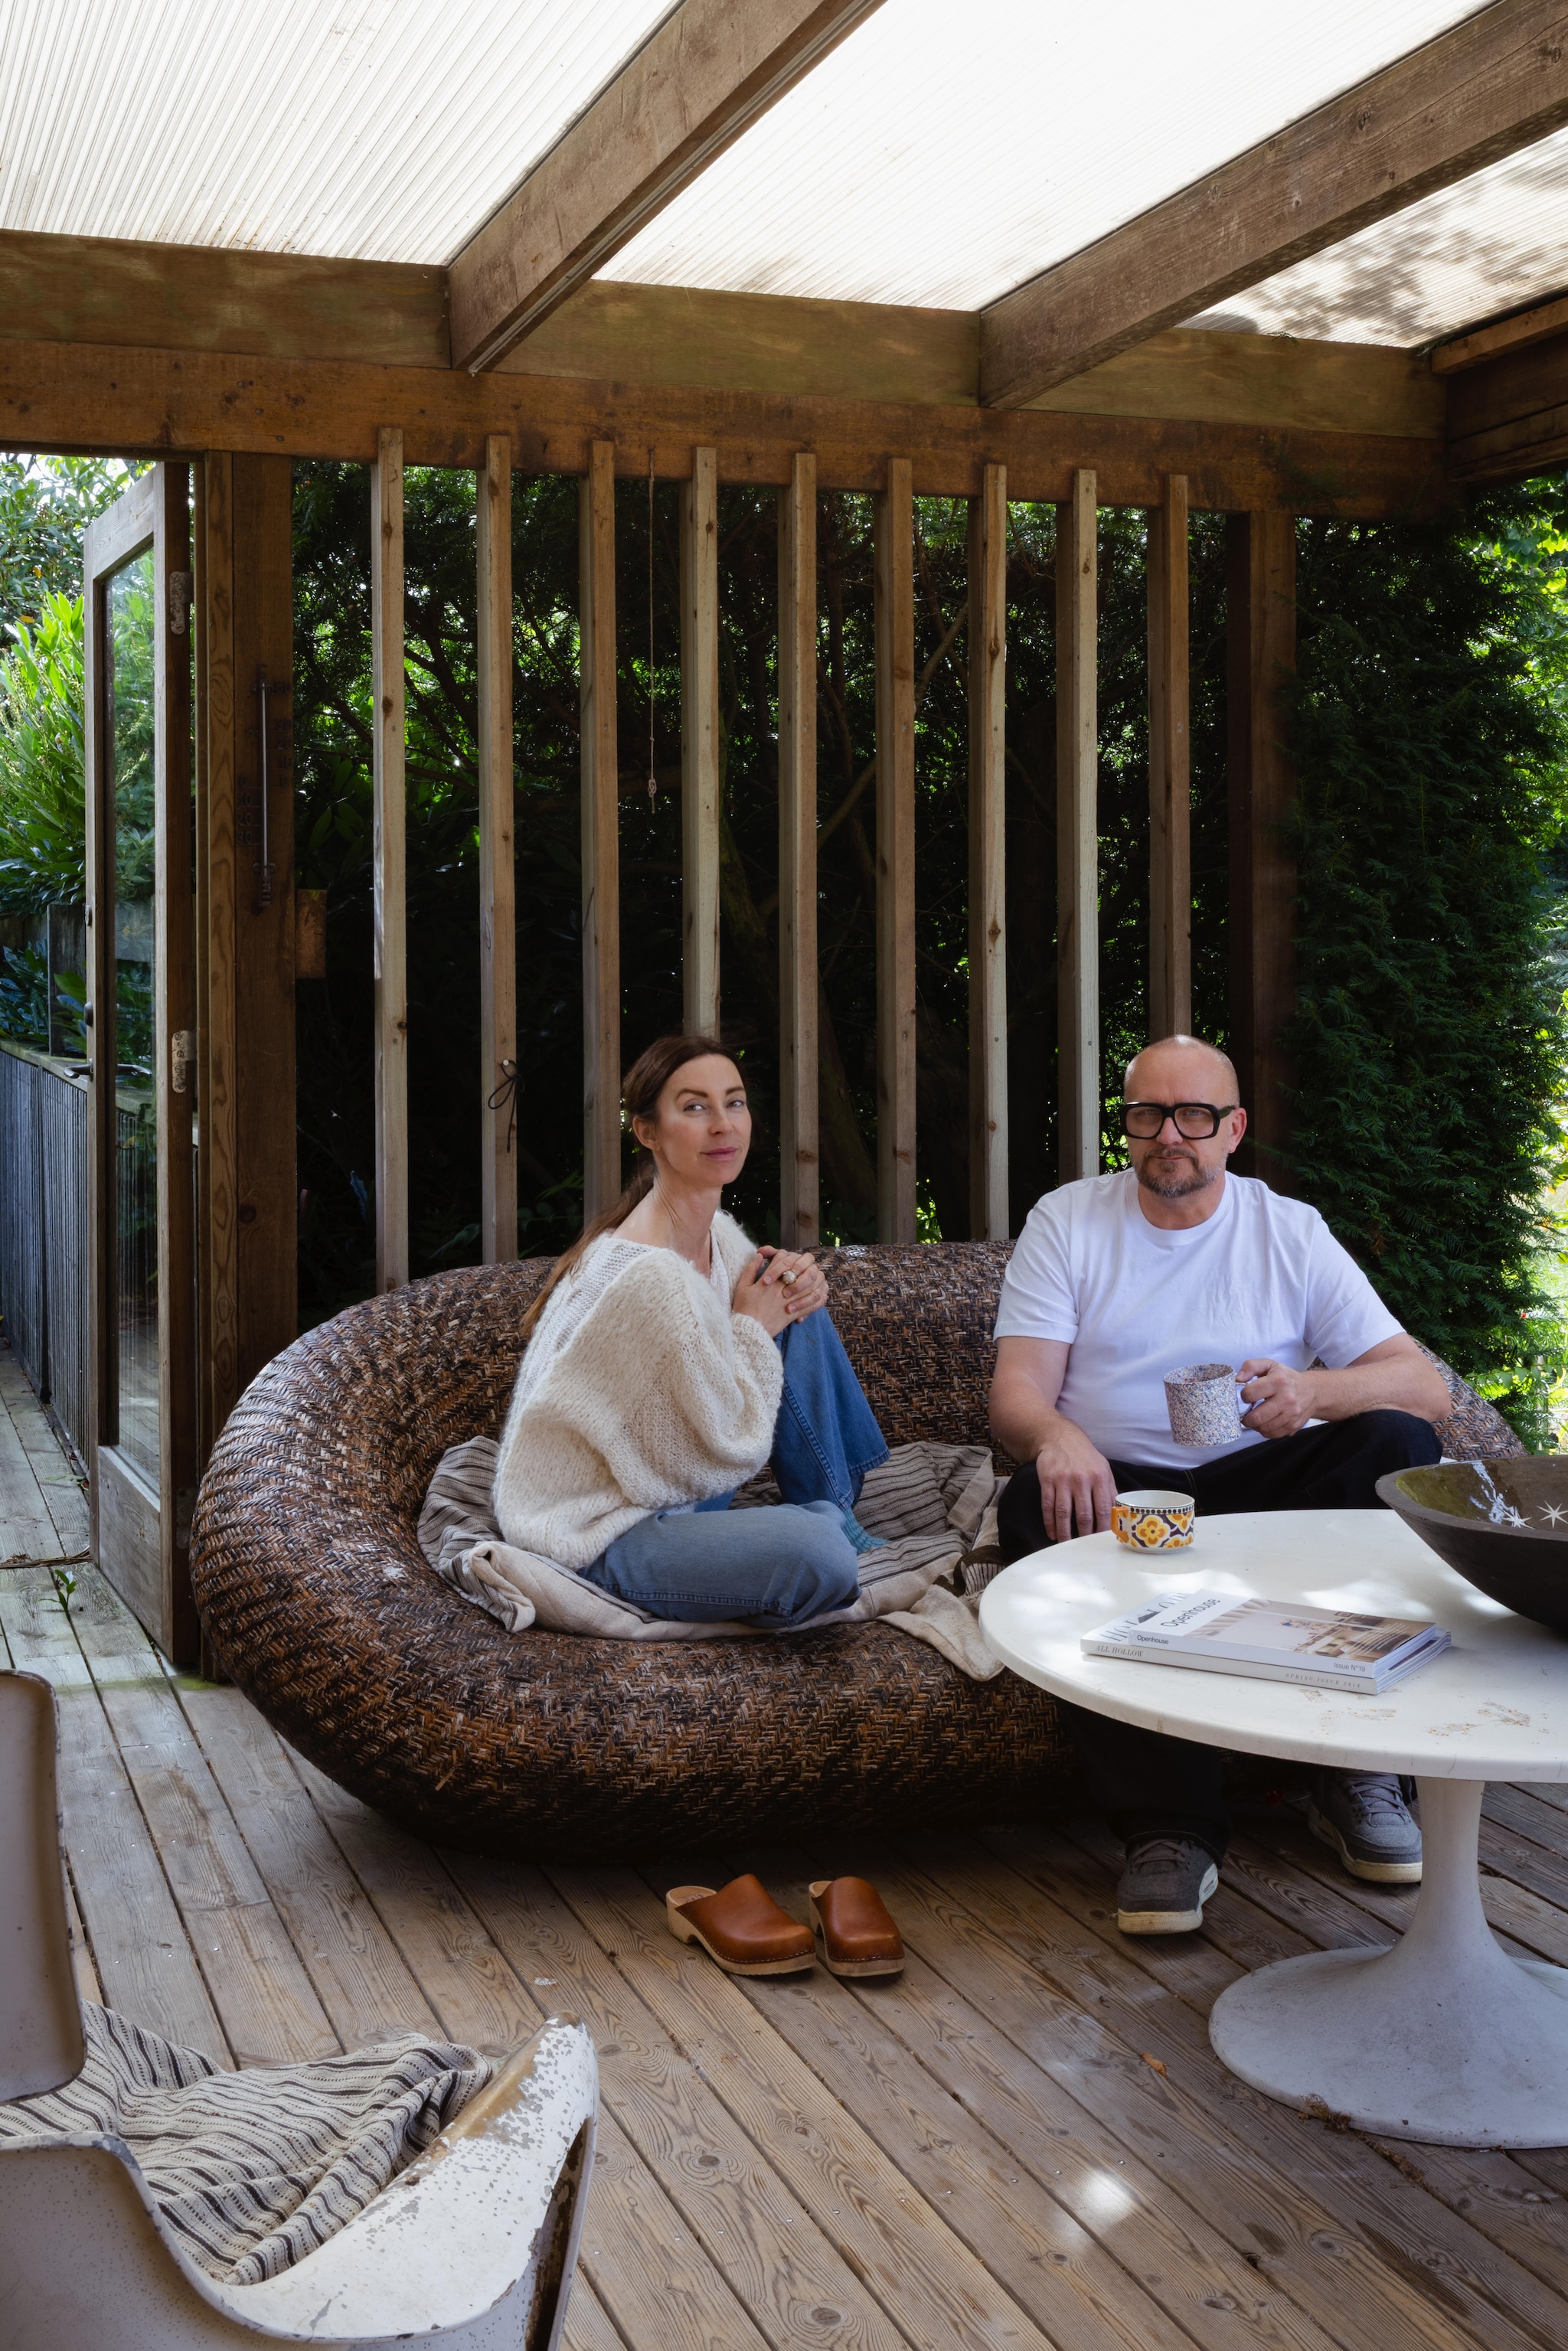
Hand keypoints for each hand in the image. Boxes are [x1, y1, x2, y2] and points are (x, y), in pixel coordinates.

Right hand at [732, 1248, 825, 1335]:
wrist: (748, 1331)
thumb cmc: (744, 1308)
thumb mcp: (742, 1286)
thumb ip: (751, 1269)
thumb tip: (759, 1257)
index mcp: (770, 1281)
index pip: (783, 1260)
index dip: (785, 1255)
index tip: (783, 1258)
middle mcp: (782, 1290)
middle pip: (800, 1270)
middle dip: (804, 1265)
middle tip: (801, 1265)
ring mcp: (790, 1302)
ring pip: (810, 1286)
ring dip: (814, 1280)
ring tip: (814, 1277)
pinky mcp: (794, 1315)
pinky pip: (811, 1306)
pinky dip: (819, 1299)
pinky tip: (822, 1295)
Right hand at [1034, 1416, 1116, 1542]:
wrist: (1059, 1438)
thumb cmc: (1085, 1457)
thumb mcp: (1103, 1469)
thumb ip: (1110, 1491)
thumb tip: (1118, 1515)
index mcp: (1099, 1478)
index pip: (1103, 1509)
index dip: (1102, 1529)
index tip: (1102, 1542)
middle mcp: (1082, 1479)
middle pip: (1084, 1515)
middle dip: (1084, 1535)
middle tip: (1084, 1548)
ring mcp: (1063, 1480)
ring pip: (1064, 1513)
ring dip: (1065, 1533)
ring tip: (1066, 1545)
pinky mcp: (1047, 1480)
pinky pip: (1048, 1506)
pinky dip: (1049, 1523)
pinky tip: (1052, 1533)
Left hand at [1237, 1357, 1316, 1438]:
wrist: (1312, 1391)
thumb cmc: (1287, 1378)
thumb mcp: (1269, 1365)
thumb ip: (1250, 1367)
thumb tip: (1238, 1379)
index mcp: (1278, 1381)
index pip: (1250, 1394)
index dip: (1244, 1395)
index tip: (1247, 1395)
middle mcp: (1287, 1399)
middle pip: (1256, 1417)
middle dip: (1246, 1417)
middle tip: (1246, 1413)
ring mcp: (1291, 1415)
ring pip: (1263, 1428)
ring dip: (1255, 1424)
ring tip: (1257, 1416)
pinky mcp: (1293, 1426)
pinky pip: (1271, 1434)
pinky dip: (1265, 1430)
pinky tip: (1266, 1421)